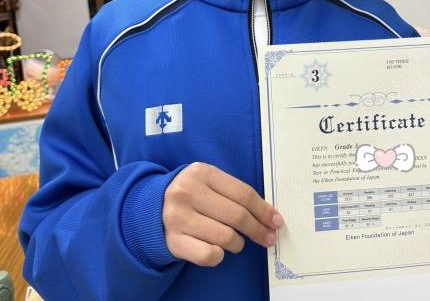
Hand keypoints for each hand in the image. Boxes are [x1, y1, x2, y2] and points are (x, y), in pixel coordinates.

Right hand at [163, 162, 283, 266]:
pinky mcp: (173, 241)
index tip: (276, 221)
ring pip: (225, 237)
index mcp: (202, 172)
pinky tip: (218, 249)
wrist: (152, 207)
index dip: (264, 210)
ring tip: (236, 241)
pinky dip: (219, 255)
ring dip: (238, 243)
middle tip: (268, 238)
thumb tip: (270, 215)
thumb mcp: (209, 182)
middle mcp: (187, 192)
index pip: (243, 194)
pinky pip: (208, 255)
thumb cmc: (192, 194)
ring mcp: (178, 217)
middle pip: (237, 216)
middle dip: (258, 229)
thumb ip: (234, 193)